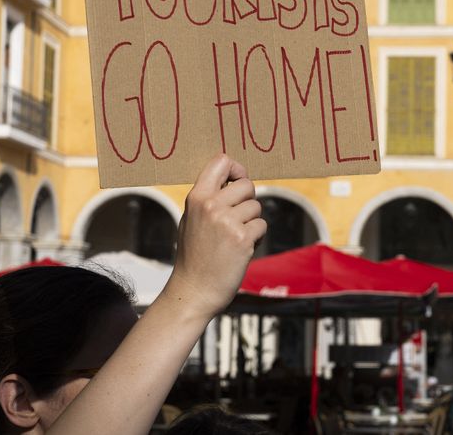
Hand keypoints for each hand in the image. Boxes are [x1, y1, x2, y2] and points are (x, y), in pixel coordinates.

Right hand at [162, 154, 266, 320]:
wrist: (193, 291)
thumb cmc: (194, 257)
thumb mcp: (191, 220)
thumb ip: (209, 198)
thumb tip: (234, 179)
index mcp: (196, 197)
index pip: (221, 161)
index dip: (236, 168)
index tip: (237, 181)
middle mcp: (211, 206)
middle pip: (247, 184)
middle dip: (248, 201)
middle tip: (238, 220)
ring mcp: (227, 222)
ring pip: (256, 207)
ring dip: (252, 222)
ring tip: (235, 238)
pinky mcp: (242, 239)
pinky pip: (261, 225)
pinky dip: (257, 237)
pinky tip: (241, 250)